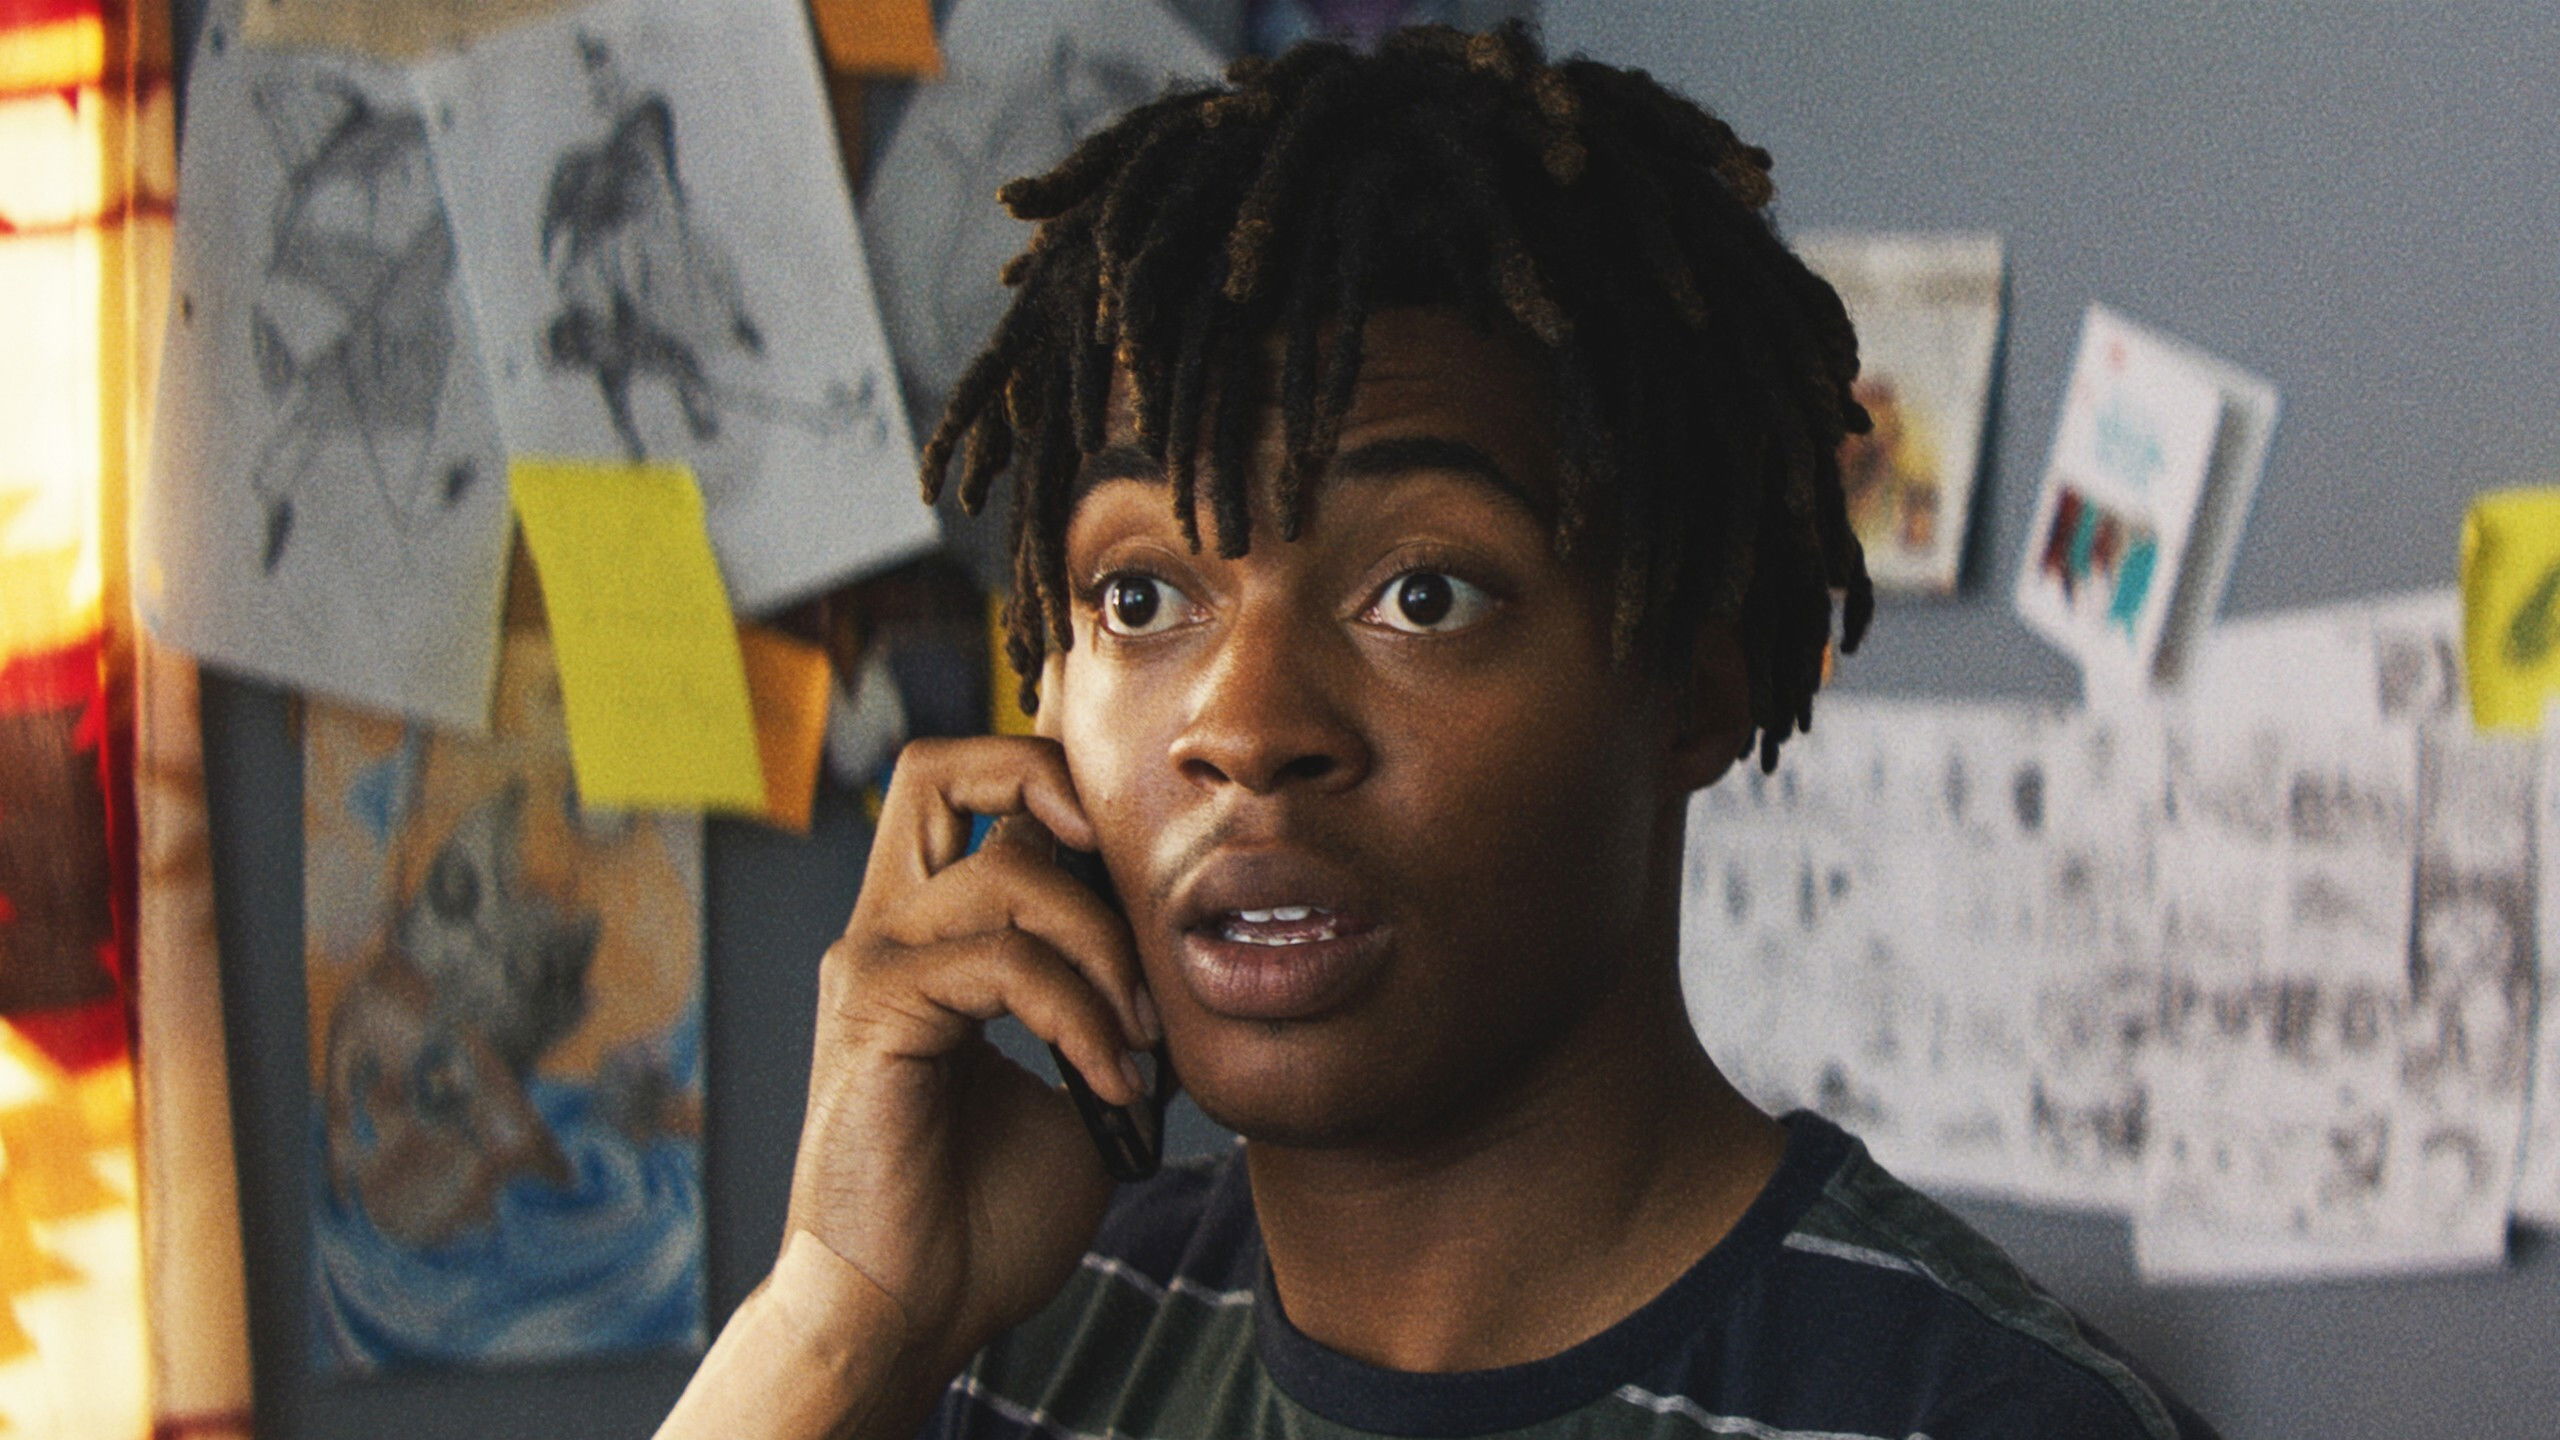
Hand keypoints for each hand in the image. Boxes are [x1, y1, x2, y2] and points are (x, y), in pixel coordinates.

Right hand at [783, 736, 1156, 1380]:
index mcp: (926, 938)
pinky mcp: (875, 1014)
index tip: (1143, 880)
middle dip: (1052, 786)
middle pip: (939, 765)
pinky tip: (1109, 1080)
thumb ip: (1114, 1013)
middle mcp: (886, 931)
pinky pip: (1002, 962)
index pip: (970, 792)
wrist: (906, 1313)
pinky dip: (1078, 1013)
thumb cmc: (979, 1219)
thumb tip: (1193, 971)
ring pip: (1009, 870)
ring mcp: (872, 966)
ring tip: (1142, 1040)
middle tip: (1134, 880)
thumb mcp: (1081, 1093)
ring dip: (1107, 950)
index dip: (1056, 791)